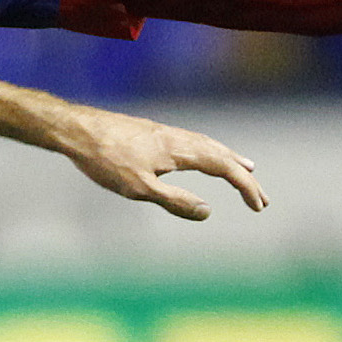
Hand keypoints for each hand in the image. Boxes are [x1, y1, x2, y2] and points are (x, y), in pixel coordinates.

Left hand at [54, 107, 266, 221]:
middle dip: (245, 177)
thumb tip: (207, 211)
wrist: (77, 129)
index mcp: (181, 150)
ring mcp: (167, 133)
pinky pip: (194, 142)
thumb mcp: (139, 189)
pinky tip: (203, 157)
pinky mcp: (154, 133)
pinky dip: (210, 152)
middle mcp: (179, 137)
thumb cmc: (105, 160)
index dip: (246, 187)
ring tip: (247, 169)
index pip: (225, 168)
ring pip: (209, 146)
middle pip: (223, 155)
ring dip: (231, 161)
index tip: (259, 206)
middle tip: (263, 198)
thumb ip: (175, 201)